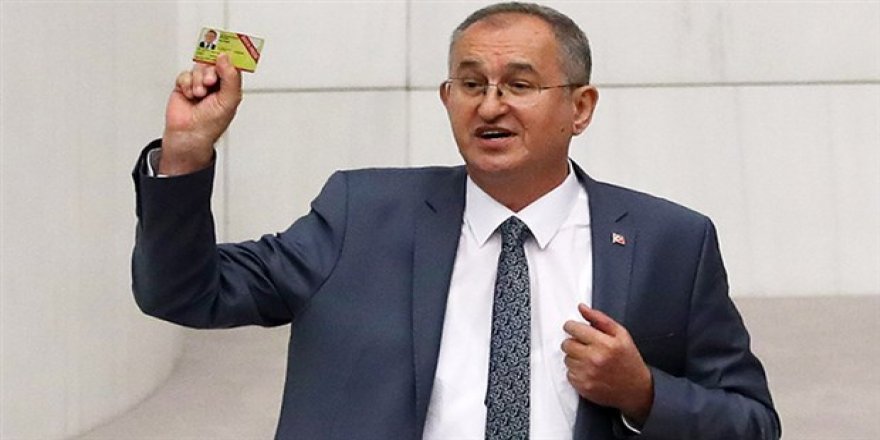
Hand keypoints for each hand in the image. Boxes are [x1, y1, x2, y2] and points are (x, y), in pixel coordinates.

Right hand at [160, 53, 242, 174]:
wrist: (189, 134)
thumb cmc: (211, 124)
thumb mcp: (229, 100)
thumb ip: (231, 78)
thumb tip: (226, 58)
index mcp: (230, 86)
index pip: (231, 65)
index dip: (229, 57)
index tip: (225, 49)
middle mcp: (216, 83)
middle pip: (213, 63)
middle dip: (210, 72)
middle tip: (209, 82)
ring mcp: (199, 84)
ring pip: (198, 68)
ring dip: (198, 80)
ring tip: (199, 94)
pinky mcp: (184, 86)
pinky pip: (184, 75)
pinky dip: (186, 84)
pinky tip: (190, 95)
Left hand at [561, 304, 653, 424]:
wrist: (637, 389)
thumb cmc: (629, 360)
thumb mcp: (621, 335)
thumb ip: (600, 318)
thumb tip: (582, 308)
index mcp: (605, 343)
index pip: (574, 329)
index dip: (572, 327)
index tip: (574, 328)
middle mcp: (594, 359)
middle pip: (566, 344)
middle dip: (573, 342)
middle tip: (584, 346)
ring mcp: (588, 374)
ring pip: (566, 359)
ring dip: (575, 358)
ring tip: (590, 360)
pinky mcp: (583, 387)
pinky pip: (569, 374)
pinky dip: (576, 372)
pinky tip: (589, 371)